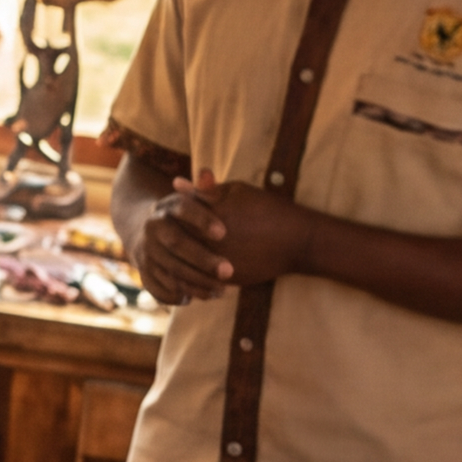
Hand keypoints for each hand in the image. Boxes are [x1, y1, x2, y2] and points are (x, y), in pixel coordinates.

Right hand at [123, 185, 229, 305]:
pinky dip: (180, 295)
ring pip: (170, 270)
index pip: (182, 209)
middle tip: (229, 270)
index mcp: (165, 208)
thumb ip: (203, 191)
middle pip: (176, 244)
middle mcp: (152, 230)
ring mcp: (146, 253)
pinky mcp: (145, 273)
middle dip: (203, 259)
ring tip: (224, 290)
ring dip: (197, 283)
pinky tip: (203, 296)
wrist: (143, 230)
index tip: (223, 233)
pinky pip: (161, 288)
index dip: (201, 220)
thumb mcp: (190, 200)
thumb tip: (207, 172)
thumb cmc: (180, 216)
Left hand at [165, 176, 318, 289]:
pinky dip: (191, 276)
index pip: (176, 215)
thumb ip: (204, 190)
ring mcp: (219, 262)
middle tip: (164, 235)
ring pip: (184, 264)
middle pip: (176, 241)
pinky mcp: (228, 279)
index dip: (169, 215)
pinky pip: (200, 280)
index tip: (168, 214)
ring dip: (175, 260)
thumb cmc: (268, 209)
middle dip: (168, 238)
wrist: (297, 240)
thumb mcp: (236, 191)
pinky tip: (188, 268)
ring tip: (175, 252)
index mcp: (212, 215)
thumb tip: (175, 182)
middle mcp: (213, 241)